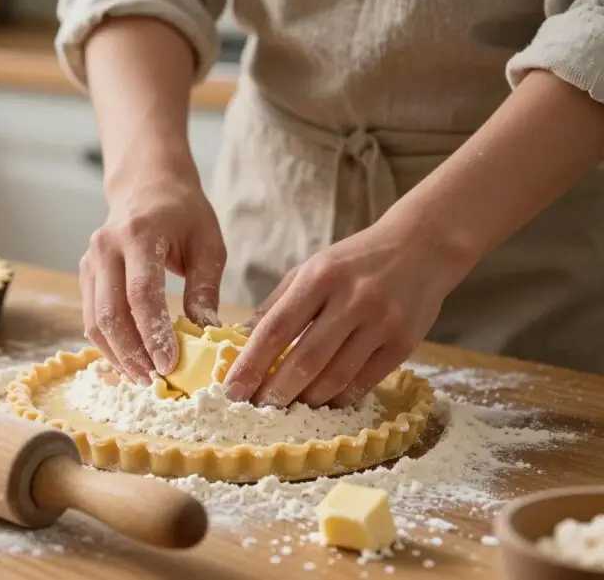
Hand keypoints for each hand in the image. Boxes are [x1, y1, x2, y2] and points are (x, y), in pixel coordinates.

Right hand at [81, 175, 225, 384]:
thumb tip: (206, 335)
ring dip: (116, 354)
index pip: (141, 294)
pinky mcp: (85, 273)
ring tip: (141, 378)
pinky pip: (90, 316)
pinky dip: (107, 343)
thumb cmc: (184, 213)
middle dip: (131, 353)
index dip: (153, 334)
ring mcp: (90, 260)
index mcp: (140, 235)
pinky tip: (128, 361)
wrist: (146, 183)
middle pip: (110, 312)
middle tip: (154, 381)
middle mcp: (107, 247)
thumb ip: (204, 289)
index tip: (169, 364)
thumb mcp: (208, 244)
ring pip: (94, 320)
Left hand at [223, 219, 470, 407]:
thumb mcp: (311, 269)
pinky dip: (339, 398)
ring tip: (288, 408)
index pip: (276, 328)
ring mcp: (382, 322)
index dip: (251, 364)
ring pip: (335, 377)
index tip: (232, 390)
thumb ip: (277, 304)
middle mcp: (352, 299)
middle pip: (305, 359)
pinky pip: (364, 382)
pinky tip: (324, 402)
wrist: (422, 246)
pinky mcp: (404, 343)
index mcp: (320, 277)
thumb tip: (241, 341)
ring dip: (307, 399)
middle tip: (257, 408)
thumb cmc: (355, 261)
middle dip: (276, 391)